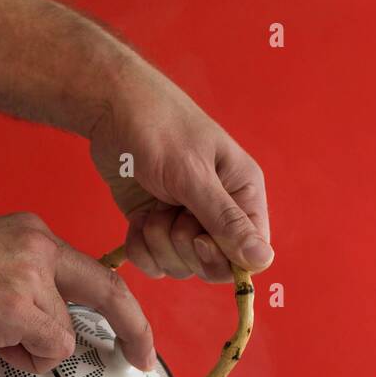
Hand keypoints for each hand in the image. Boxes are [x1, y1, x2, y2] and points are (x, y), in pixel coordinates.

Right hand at [0, 213, 153, 372]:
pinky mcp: (20, 307)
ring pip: (65, 334)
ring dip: (33, 349)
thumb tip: (51, 324)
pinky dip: (26, 359)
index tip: (133, 331)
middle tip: (144, 359)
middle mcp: (39, 247)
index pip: (92, 269)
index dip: (119, 303)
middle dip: (134, 329)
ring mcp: (31, 277)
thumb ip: (26, 281)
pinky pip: (51, 349)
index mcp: (32, 233)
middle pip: (107, 291)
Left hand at [88, 72, 270, 281]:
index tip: (200, 240)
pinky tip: (136, 221)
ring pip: (181, 267)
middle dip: (185, 248)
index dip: (225, 259)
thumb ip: (226, 221)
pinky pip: (154, 261)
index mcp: (242, 194)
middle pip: (213, 266)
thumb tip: (263, 259)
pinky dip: (141, 247)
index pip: (251, 253)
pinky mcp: (156, 225)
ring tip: (152, 207)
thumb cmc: (160, 130)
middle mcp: (219, 212)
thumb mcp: (194, 176)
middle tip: (170, 213)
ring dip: (159, 243)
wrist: (112, 109)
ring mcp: (186, 221)